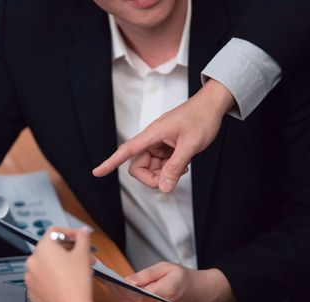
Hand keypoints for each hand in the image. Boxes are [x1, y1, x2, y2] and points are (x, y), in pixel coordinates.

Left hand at [25, 227, 108, 301]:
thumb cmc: (76, 283)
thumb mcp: (83, 254)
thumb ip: (83, 237)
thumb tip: (83, 231)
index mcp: (43, 248)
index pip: (54, 232)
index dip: (70, 233)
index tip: (79, 238)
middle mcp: (33, 261)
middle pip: (52, 249)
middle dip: (69, 250)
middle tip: (83, 255)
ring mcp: (31, 278)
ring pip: (48, 265)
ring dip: (63, 264)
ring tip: (79, 270)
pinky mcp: (33, 292)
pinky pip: (44, 280)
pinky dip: (55, 278)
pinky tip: (68, 282)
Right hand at [93, 79, 234, 192]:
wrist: (212, 106)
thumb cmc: (201, 118)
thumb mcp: (190, 145)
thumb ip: (175, 167)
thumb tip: (163, 187)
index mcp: (152, 135)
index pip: (125, 151)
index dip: (110, 163)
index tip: (97, 172)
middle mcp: (151, 140)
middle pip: (138, 167)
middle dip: (152, 178)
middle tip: (171, 178)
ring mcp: (158, 145)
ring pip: (151, 168)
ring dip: (164, 174)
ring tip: (182, 167)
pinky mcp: (166, 148)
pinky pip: (161, 165)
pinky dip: (170, 169)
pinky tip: (183, 164)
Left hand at [111, 262, 234, 301]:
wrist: (200, 294)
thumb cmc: (185, 278)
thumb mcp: (167, 267)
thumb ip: (146, 274)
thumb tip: (128, 280)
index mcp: (165, 293)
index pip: (135, 293)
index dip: (119, 287)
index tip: (108, 277)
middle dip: (114, 290)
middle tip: (103, 277)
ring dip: (117, 296)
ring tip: (108, 282)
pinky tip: (118, 291)